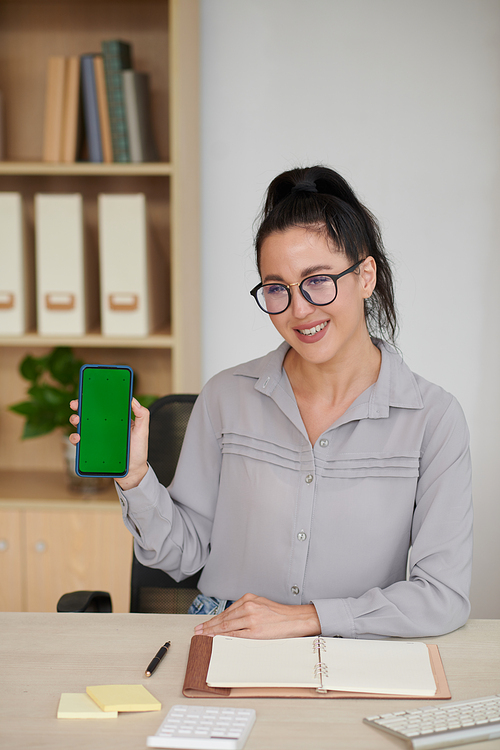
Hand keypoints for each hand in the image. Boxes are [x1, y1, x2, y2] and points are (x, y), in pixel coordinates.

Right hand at [69, 397, 148, 488]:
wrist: (132, 471)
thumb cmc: (138, 450)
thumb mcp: (143, 431)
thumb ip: (143, 415)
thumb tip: (133, 399)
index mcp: (116, 420)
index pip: (104, 406)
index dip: (95, 398)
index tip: (87, 393)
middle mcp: (105, 427)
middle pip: (89, 414)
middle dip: (80, 407)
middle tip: (76, 405)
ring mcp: (97, 438)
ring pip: (82, 426)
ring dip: (75, 421)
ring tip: (77, 421)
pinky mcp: (92, 449)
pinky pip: (80, 442)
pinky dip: (75, 438)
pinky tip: (78, 437)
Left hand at [193, 593, 321, 639]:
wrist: (295, 619)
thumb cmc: (280, 614)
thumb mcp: (261, 605)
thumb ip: (246, 609)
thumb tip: (231, 620)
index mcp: (249, 599)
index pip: (226, 611)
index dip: (213, 619)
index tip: (204, 624)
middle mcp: (248, 606)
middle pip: (223, 618)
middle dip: (209, 625)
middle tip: (198, 631)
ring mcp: (251, 618)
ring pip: (226, 626)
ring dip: (212, 632)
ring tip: (203, 636)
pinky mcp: (255, 631)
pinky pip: (235, 635)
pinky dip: (224, 637)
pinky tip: (217, 640)